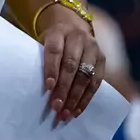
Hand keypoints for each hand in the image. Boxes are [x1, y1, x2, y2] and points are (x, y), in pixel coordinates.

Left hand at [40, 7, 103, 121]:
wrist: (73, 26)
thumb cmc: (53, 41)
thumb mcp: (44, 42)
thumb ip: (42, 60)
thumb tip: (37, 90)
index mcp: (59, 32)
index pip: (55, 51)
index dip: (51, 69)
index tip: (48, 87)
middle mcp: (79, 38)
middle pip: (71, 65)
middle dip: (64, 88)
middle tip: (56, 106)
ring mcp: (93, 48)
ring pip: (85, 75)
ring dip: (75, 97)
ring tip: (65, 113)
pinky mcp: (102, 60)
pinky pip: (96, 82)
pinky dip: (86, 98)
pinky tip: (76, 110)